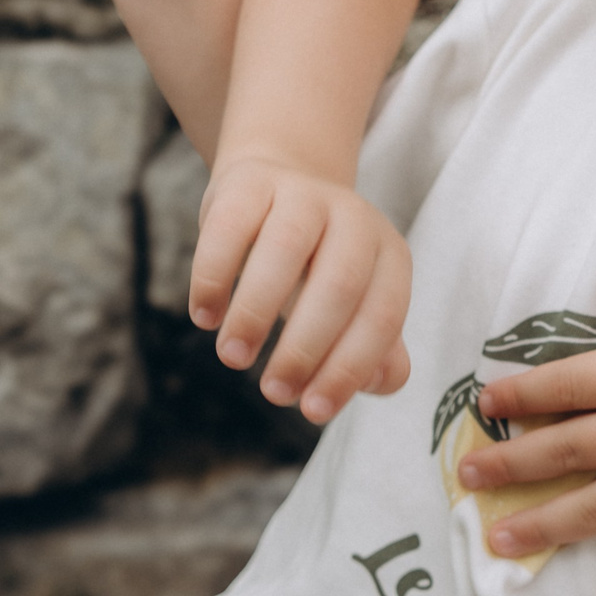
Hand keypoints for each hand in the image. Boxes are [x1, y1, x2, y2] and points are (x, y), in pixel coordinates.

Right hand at [190, 155, 412, 421]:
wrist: (280, 185)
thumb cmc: (318, 267)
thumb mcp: (355, 304)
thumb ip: (376, 349)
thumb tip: (380, 381)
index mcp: (389, 255)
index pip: (382, 316)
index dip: (349, 368)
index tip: (313, 411)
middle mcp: (355, 218)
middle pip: (340, 286)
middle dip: (305, 349)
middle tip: (273, 393)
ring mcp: (303, 194)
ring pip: (285, 251)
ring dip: (256, 313)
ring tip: (233, 358)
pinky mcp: (250, 183)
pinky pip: (229, 228)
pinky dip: (214, 277)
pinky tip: (205, 316)